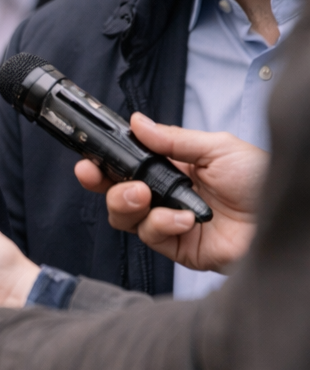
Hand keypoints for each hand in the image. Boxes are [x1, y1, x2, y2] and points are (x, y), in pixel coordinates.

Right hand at [74, 113, 263, 272]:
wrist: (282, 215)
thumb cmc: (260, 180)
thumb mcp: (217, 148)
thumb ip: (174, 139)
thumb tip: (138, 122)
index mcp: (174, 168)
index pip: (129, 165)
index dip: (104, 162)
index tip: (88, 158)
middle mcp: (167, 195)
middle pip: (116, 192)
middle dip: (102, 183)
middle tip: (97, 175)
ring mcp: (170, 222)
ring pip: (125, 216)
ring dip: (126, 203)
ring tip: (145, 195)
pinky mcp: (178, 246)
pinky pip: (150, 236)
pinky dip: (161, 224)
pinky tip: (184, 219)